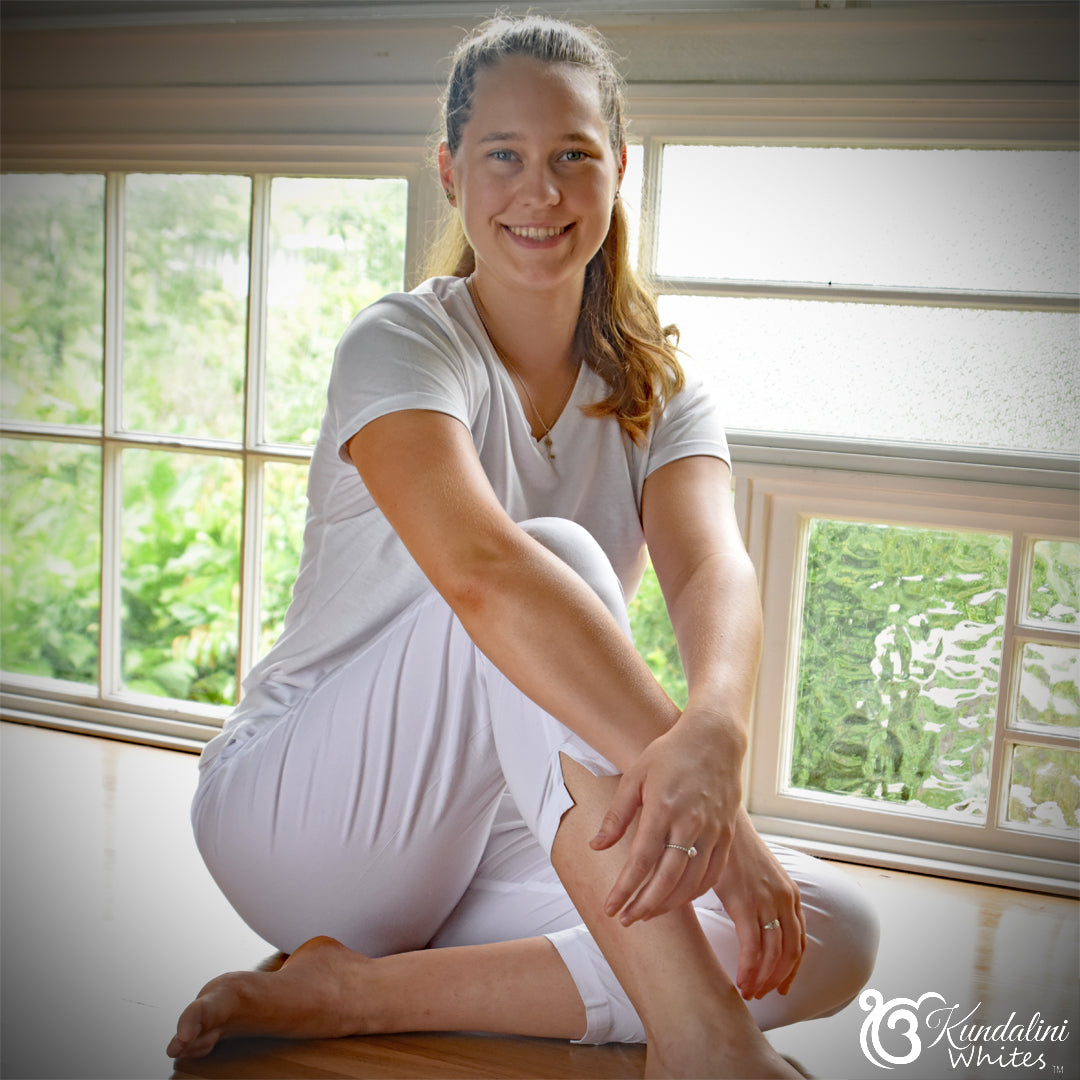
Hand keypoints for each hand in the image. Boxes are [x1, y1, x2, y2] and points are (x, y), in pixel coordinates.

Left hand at [589, 710, 743, 923]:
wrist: (714, 738)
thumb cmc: (670, 754)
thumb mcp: (635, 776)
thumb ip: (617, 815)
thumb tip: (596, 847)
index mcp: (662, 808)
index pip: (641, 860)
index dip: (624, 889)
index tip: (610, 908)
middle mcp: (690, 823)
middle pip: (667, 878)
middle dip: (645, 905)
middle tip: (626, 919)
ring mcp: (713, 831)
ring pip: (692, 882)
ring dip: (668, 903)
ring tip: (647, 912)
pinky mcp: (727, 834)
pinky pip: (713, 874)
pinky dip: (695, 892)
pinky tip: (678, 898)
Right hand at [713, 807, 804, 999]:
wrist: (721, 822)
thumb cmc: (735, 847)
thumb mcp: (759, 874)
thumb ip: (764, 897)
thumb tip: (755, 920)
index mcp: (791, 894)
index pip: (799, 942)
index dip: (791, 969)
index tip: (780, 986)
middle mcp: (785, 900)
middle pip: (789, 953)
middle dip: (777, 979)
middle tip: (762, 995)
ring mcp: (767, 902)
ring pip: (772, 955)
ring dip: (761, 979)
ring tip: (748, 992)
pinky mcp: (745, 903)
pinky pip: (752, 948)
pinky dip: (749, 969)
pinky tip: (740, 981)